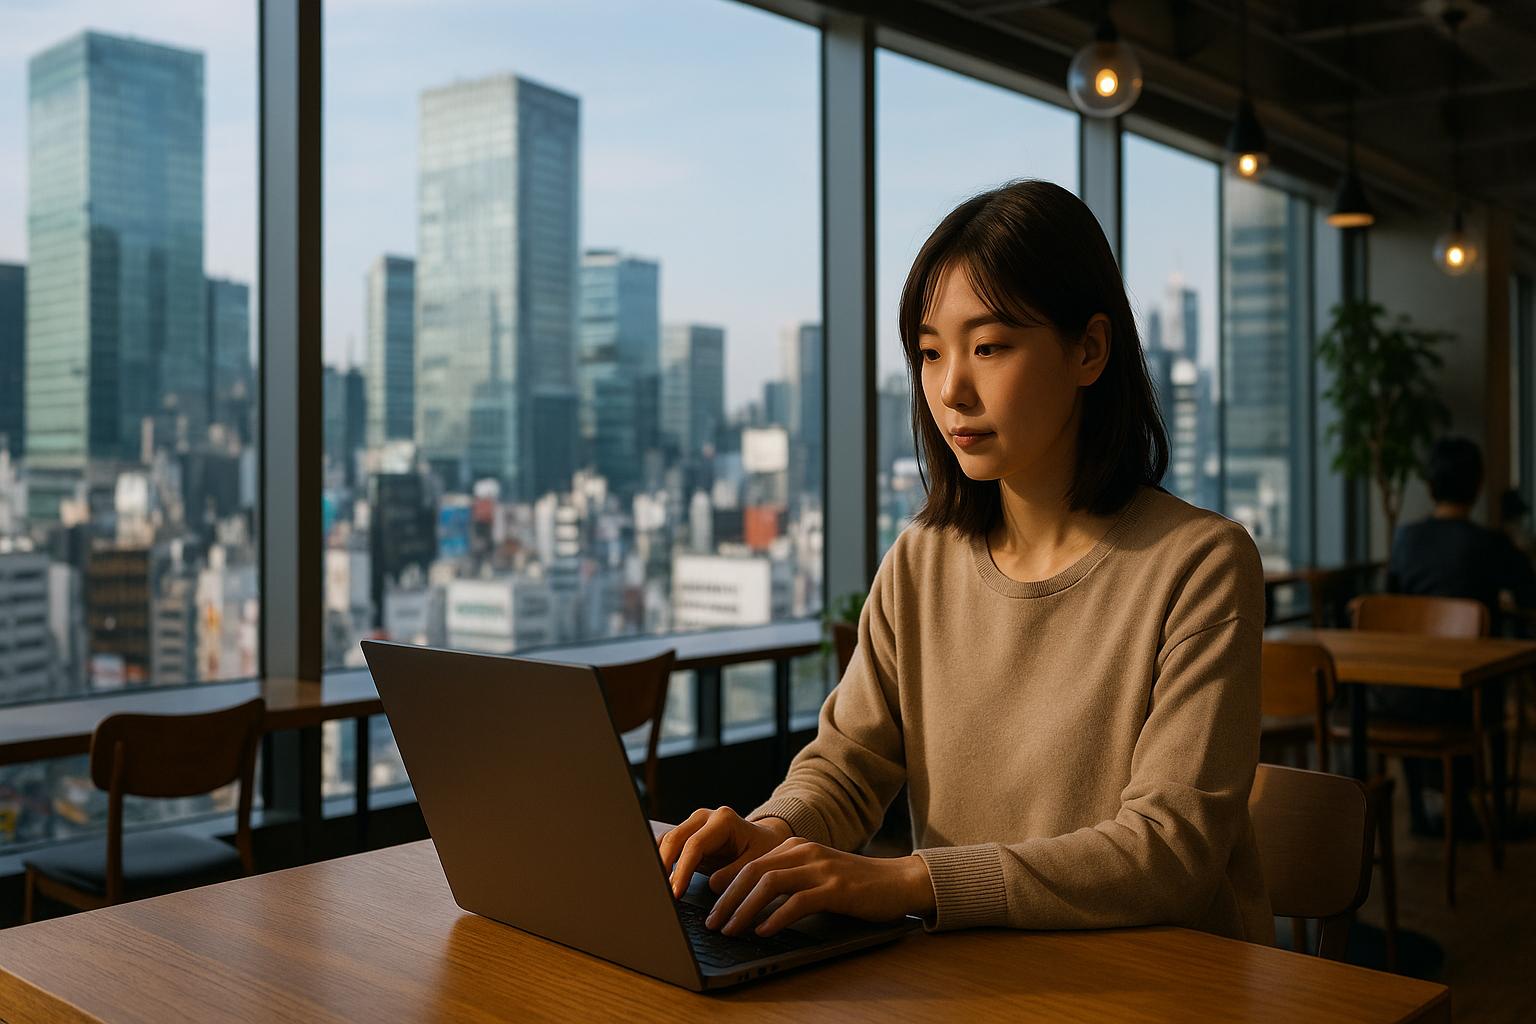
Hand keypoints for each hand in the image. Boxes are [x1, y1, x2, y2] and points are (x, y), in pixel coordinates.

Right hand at [656, 806, 792, 898]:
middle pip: (674, 839)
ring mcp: (693, 824)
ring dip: (658, 863)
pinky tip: (658, 879)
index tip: (676, 892)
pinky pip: (667, 846)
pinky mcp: (686, 835)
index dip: (683, 870)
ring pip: (666, 840)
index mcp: (723, 820)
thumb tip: (712, 884)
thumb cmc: (762, 849)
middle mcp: (704, 817)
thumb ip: (735, 873)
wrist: (764, 840)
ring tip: (656, 888)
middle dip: (664, 866)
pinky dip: (660, 861)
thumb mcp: (757, 862)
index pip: (695, 845)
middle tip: (661, 893)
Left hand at [705, 838, 935, 937]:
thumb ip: (788, 881)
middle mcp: (804, 853)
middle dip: (728, 899)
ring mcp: (821, 868)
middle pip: (753, 871)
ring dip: (745, 909)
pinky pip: (798, 901)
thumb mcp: (815, 875)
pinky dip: (776, 917)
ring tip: (731, 930)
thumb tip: (750, 904)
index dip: (726, 884)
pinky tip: (764, 931)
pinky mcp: (836, 888)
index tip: (709, 904)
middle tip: (713, 922)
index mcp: (796, 847)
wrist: (898, 882)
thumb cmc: (854, 885)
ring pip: (770, 884)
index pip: (750, 862)